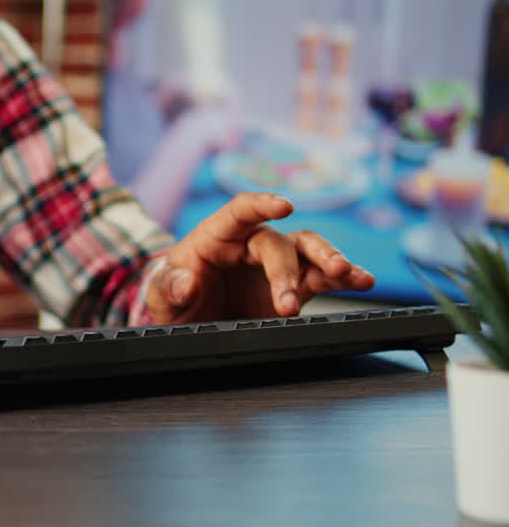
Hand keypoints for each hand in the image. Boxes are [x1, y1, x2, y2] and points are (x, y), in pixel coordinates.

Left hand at [144, 193, 375, 323]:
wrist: (189, 321)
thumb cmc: (174, 300)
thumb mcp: (161, 300)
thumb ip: (169, 289)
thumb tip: (186, 282)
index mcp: (215, 237)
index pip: (239, 211)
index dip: (261, 205)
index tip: (283, 205)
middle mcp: (249, 244)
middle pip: (276, 243)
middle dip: (284, 272)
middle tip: (287, 304)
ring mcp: (275, 263)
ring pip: (308, 250)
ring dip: (329, 260)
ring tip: (346, 274)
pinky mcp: (294, 285)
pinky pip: (323, 276)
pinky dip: (345, 277)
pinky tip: (364, 280)